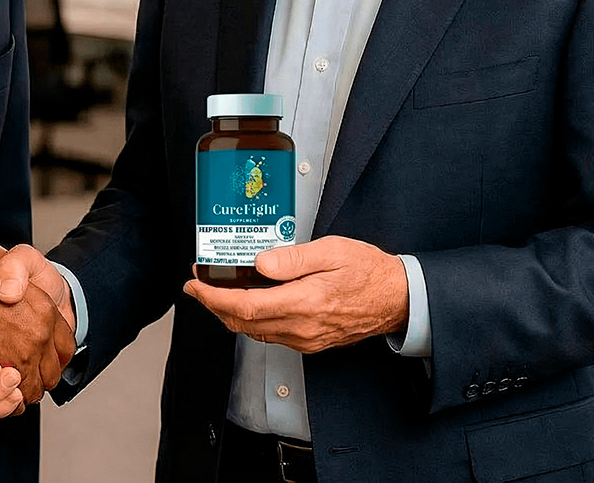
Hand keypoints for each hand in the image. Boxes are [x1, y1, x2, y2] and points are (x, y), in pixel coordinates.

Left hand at [183, 236, 408, 352]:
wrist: (397, 298)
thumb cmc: (368, 271)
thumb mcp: (331, 251)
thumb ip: (293, 258)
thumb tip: (259, 263)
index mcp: (305, 302)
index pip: (245, 306)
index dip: (214, 297)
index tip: (196, 285)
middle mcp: (302, 327)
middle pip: (243, 322)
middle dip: (213, 305)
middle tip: (197, 285)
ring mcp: (306, 338)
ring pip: (254, 332)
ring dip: (229, 313)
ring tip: (216, 291)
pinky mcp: (311, 342)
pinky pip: (271, 335)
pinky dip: (249, 320)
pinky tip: (245, 303)